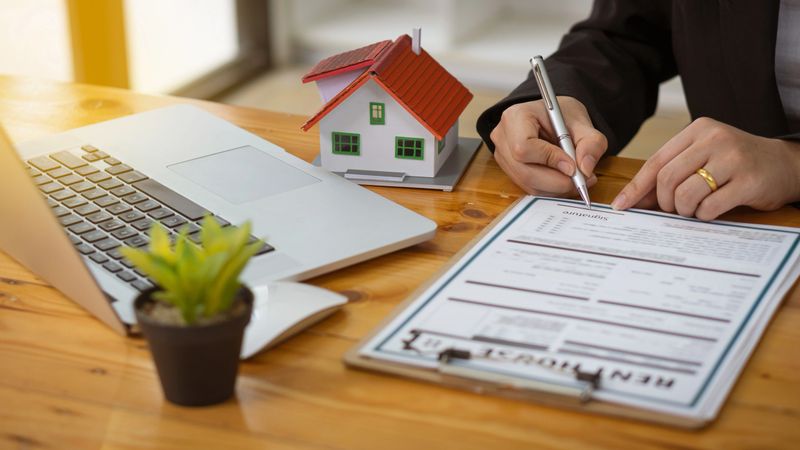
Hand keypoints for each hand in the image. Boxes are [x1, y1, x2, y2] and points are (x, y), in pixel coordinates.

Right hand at [490, 97, 605, 195]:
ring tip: (578, 178)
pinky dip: (551, 189)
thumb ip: (590, 143)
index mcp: (516, 117)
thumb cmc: (562, 116)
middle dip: (557, 181)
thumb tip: (586, 169)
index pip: (524, 147)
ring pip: (528, 184)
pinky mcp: (510, 171)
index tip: (572, 166)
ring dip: (557, 188)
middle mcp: (504, 137)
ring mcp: (503, 156)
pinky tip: (565, 180)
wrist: (552, 118)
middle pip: (525, 172)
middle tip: (582, 179)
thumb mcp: (582, 121)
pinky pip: (530, 188)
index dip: (549, 160)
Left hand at [611, 117, 799, 219]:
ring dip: (684, 210)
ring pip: (685, 194)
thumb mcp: (702, 157)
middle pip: (667, 179)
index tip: (621, 205)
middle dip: (664, 202)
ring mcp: (733, 159)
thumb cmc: (736, 163)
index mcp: (698, 130)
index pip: (656, 161)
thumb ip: (671, 172)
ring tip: (695, 208)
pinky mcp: (748, 181)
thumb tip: (634, 198)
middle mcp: (714, 139)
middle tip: (673, 209)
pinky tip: (712, 210)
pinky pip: (708, 207)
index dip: (636, 186)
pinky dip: (703, 215)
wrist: (785, 165)